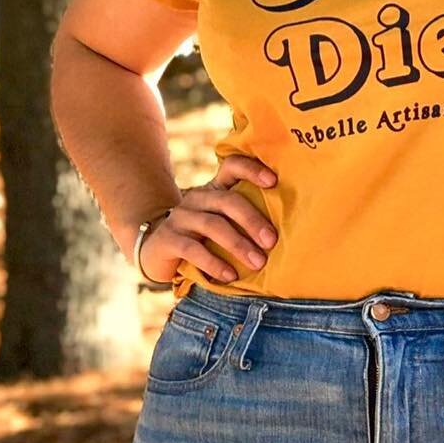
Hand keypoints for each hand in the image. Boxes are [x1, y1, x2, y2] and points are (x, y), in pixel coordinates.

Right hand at [139, 154, 278, 284]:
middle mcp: (198, 198)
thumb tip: (286, 232)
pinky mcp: (168, 239)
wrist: (157, 252)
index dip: (252, 169)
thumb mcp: (223, 224)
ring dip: (239, 245)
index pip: (232, 166)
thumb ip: (244, 220)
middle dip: (253, 220)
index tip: (273, 181)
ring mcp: (181, 217)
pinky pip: (193, 249)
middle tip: (271, 241)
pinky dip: (214, 263)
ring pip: (213, 226)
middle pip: (228, 201)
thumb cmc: (203, 238)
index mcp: (215, 189)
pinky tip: (230, 276)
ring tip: (258, 263)